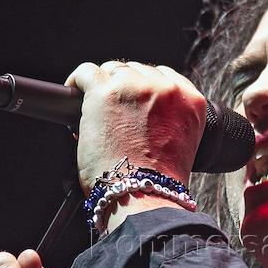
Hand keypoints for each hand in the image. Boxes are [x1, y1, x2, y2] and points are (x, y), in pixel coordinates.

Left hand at [66, 60, 205, 193]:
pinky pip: (87, 73)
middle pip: (137, 72)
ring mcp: (135, 87)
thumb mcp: (179, 142)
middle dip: (124, 90)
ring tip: (96, 112)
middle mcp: (167, 89)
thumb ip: (169, 118)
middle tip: (113, 115)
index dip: (144, 90)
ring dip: (103, 87)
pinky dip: (78, 83)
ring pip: (113, 70)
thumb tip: (138, 109)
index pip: (164, 77)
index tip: (133, 104)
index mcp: (191, 101)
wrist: (142, 196)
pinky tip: (75, 95)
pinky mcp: (105, 92)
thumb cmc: (156, 181)